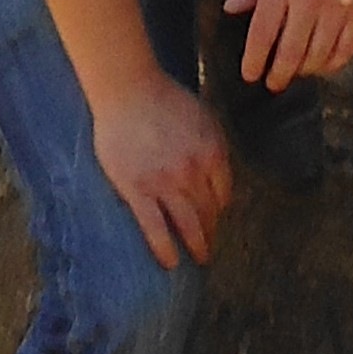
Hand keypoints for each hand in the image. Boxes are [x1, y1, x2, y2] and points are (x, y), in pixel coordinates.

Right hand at [91, 72, 232, 269]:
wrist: (129, 90)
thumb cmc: (164, 98)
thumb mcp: (202, 118)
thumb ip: (211, 146)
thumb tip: (216, 172)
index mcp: (213, 151)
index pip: (224, 193)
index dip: (221, 208)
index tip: (216, 218)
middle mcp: (194, 171)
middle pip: (209, 211)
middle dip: (211, 230)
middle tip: (210, 245)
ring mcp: (166, 183)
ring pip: (187, 224)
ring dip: (197, 244)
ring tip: (199, 259)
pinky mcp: (138, 190)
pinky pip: (155, 228)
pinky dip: (165, 248)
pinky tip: (171, 263)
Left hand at [223, 0, 352, 90]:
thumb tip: (233, 8)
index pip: (261, 35)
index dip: (254, 61)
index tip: (250, 74)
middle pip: (290, 53)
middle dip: (278, 75)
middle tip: (272, 83)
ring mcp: (339, 6)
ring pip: (318, 56)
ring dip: (305, 71)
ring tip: (296, 72)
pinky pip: (346, 48)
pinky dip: (333, 63)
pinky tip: (323, 63)